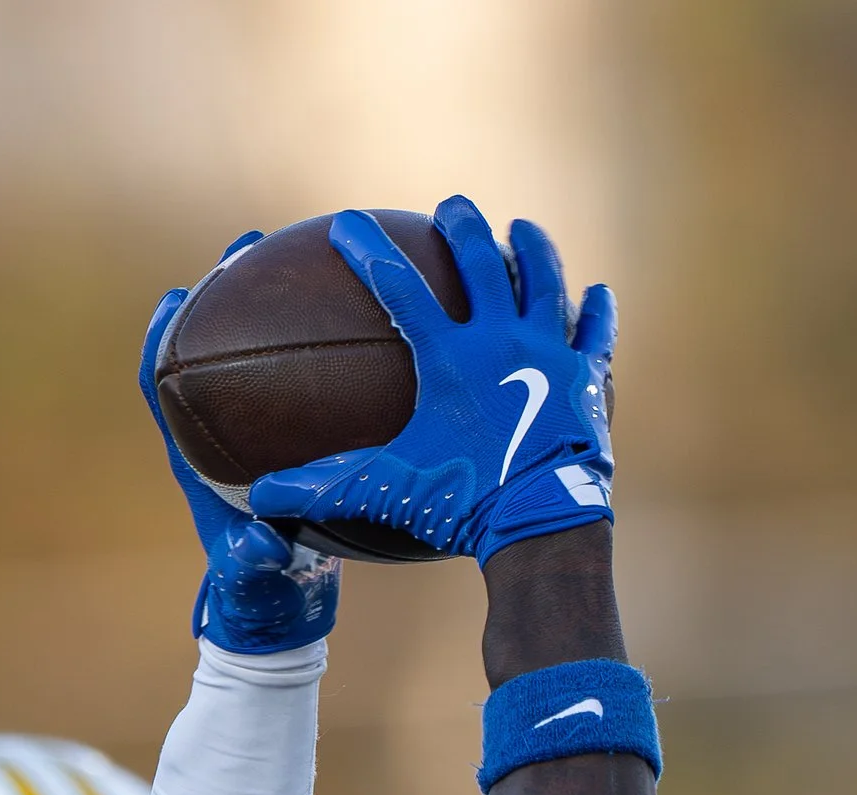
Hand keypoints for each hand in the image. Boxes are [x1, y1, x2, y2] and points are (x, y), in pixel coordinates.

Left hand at [140, 241, 340, 655]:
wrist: (281, 614)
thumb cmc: (260, 597)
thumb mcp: (257, 581)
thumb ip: (253, 564)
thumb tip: (261, 543)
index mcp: (196, 462)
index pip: (161, 389)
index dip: (159, 342)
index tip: (175, 297)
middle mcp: (217, 440)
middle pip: (206, 350)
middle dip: (222, 295)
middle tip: (245, 248)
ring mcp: (252, 439)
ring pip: (253, 356)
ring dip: (266, 306)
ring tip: (291, 257)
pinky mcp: (286, 446)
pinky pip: (297, 384)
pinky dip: (316, 349)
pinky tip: (357, 321)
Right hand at [249, 197, 615, 564]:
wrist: (540, 525)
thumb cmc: (460, 507)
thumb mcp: (385, 492)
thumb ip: (321, 488)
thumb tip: (259, 496)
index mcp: (449, 358)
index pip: (397, 288)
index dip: (366, 250)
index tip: (346, 221)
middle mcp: (501, 339)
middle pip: (480, 261)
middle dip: (462, 227)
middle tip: (451, 208)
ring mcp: (550, 353)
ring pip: (543, 281)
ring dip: (532, 250)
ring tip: (522, 231)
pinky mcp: (587, 378)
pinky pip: (594, 332)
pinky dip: (595, 312)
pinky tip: (597, 293)